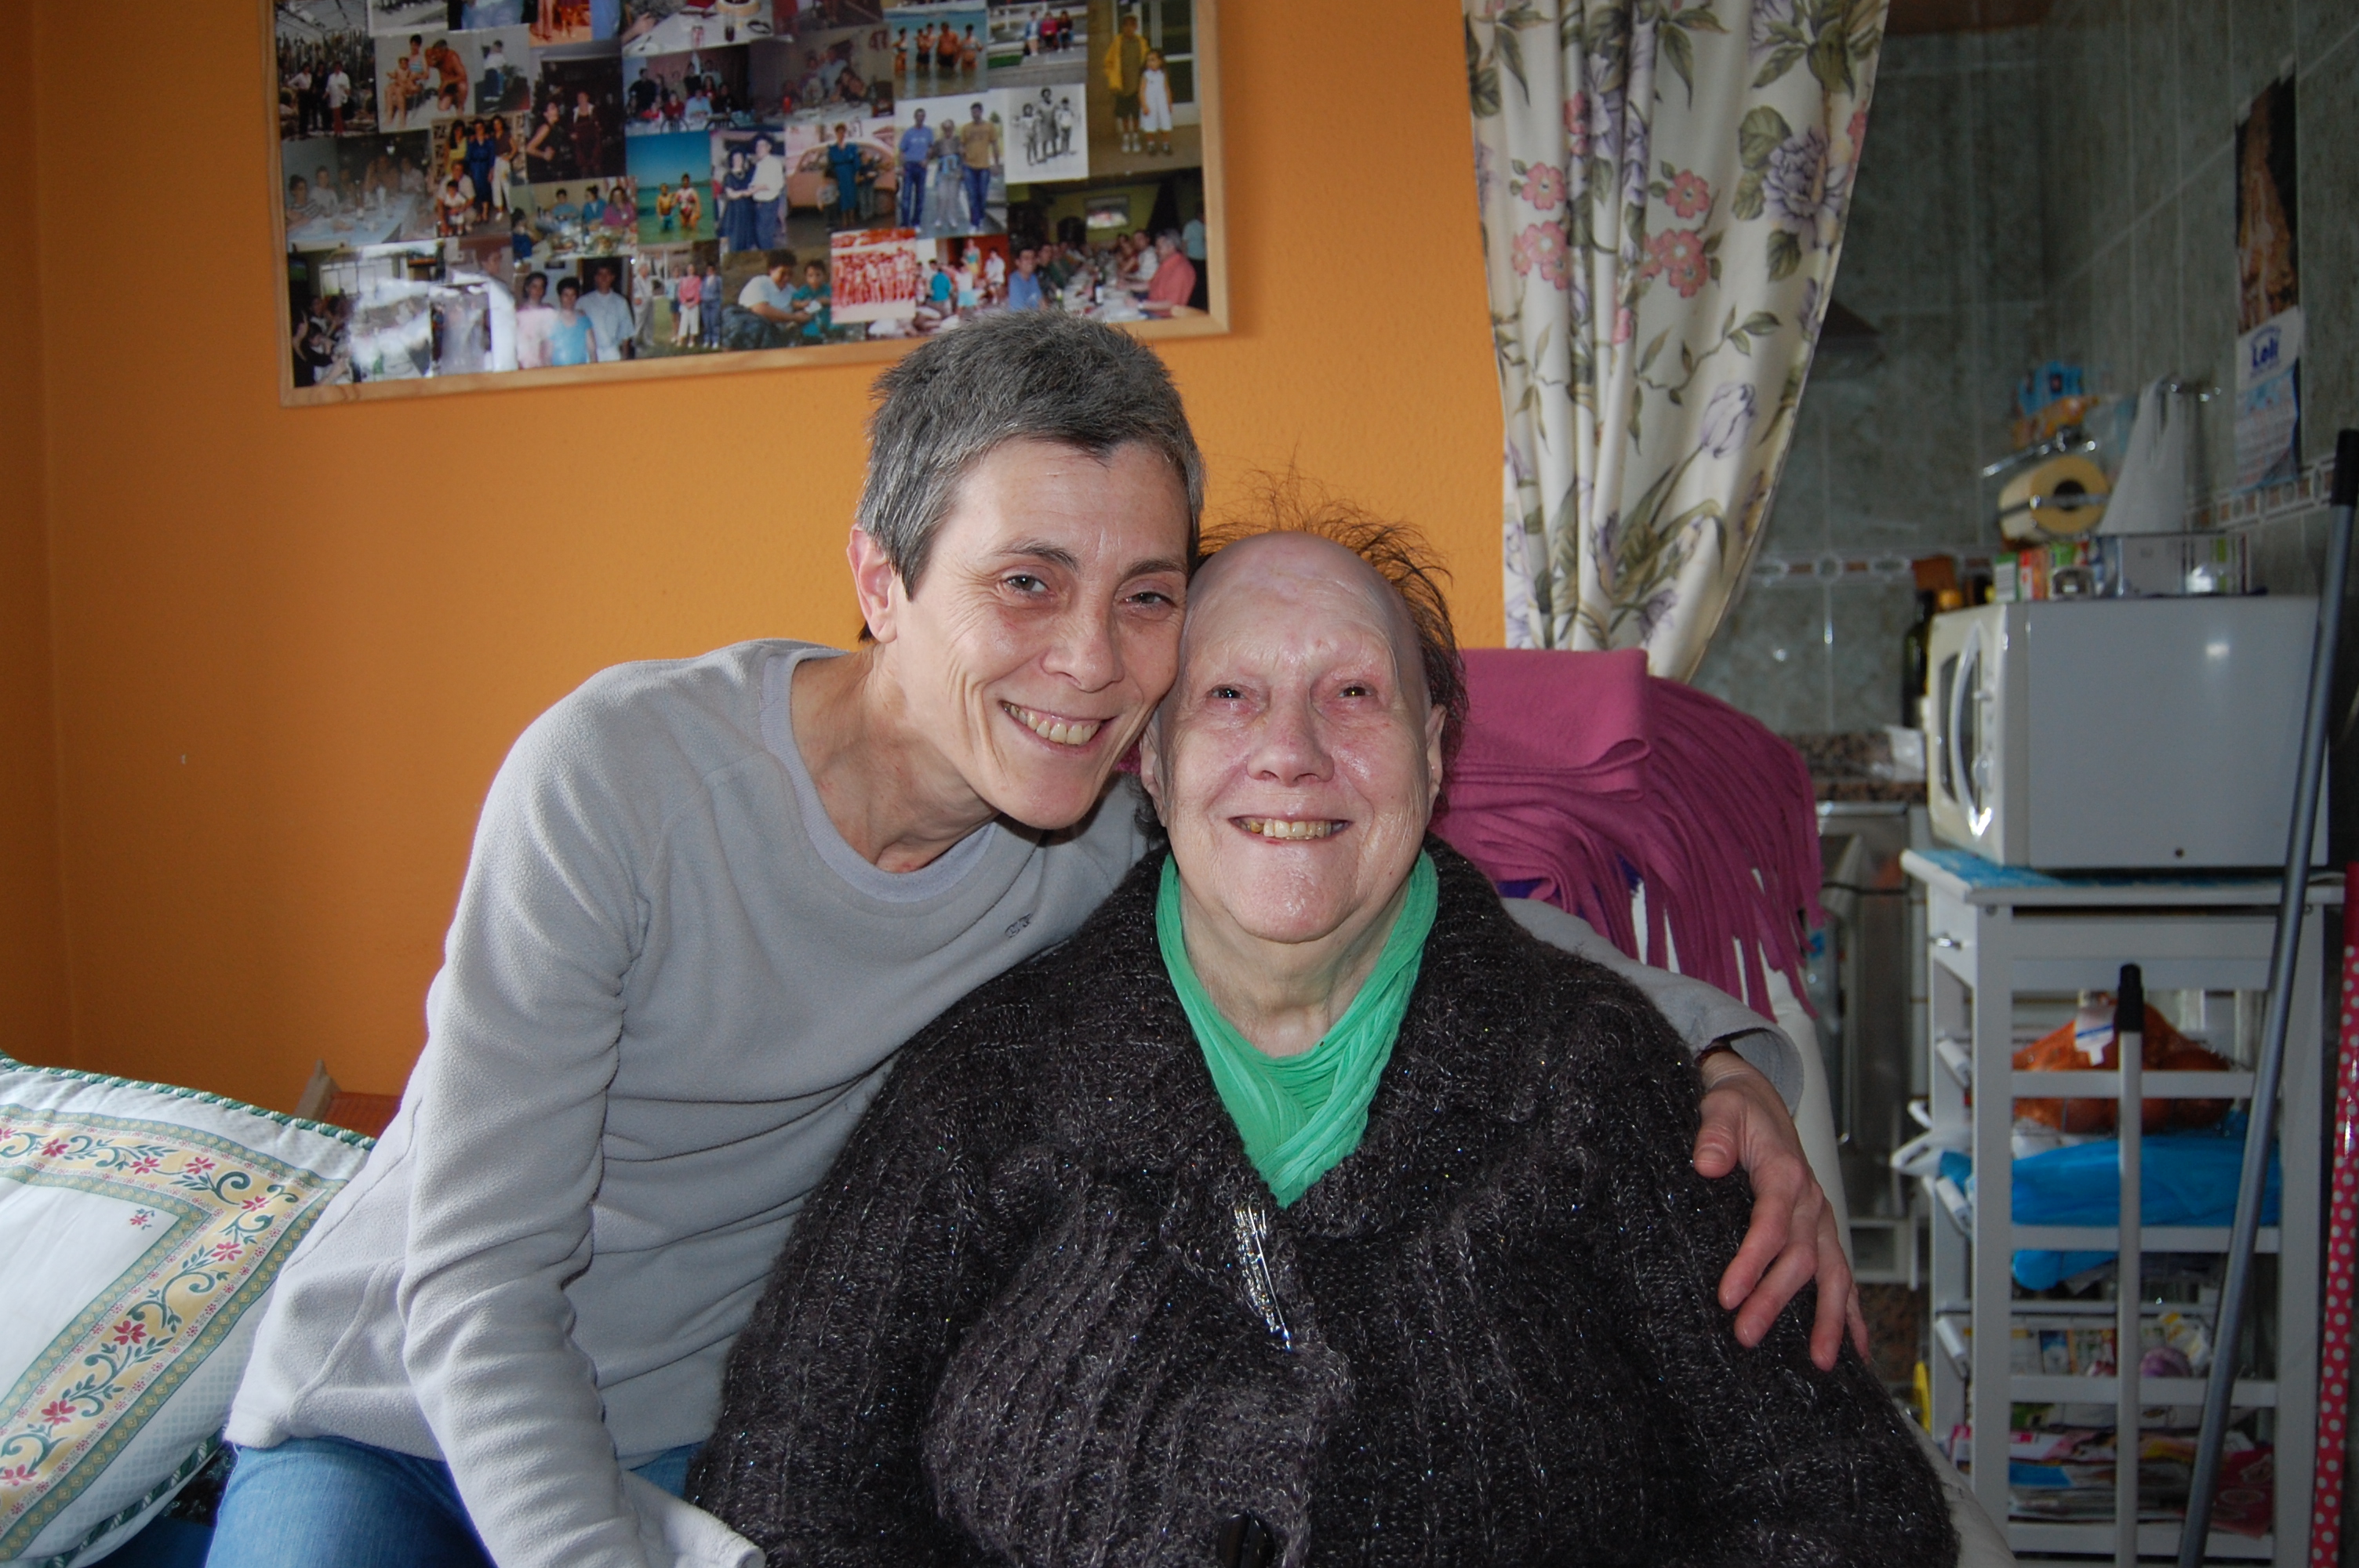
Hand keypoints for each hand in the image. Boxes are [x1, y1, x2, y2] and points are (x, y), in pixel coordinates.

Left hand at [1691, 1050, 1867, 1371]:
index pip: (1771, 1226)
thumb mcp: (1720, 1108)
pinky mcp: (1821, 1232)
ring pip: (1833, 1275)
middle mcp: (1811, 1201)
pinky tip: (1856, 1349)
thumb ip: (1713, 1133)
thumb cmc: (1738, 1107)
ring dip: (1828, 1319)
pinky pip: (1844, 1276)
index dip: (1752, 1263)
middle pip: (1799, 1259)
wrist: (1758, 1099)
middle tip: (1748, 1335)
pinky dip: (1853, 1313)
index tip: (1730, 1295)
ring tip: (1820, 1360)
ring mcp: (1821, 1220)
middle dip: (1775, 1301)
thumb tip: (1708, 1162)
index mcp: (1785, 1174)